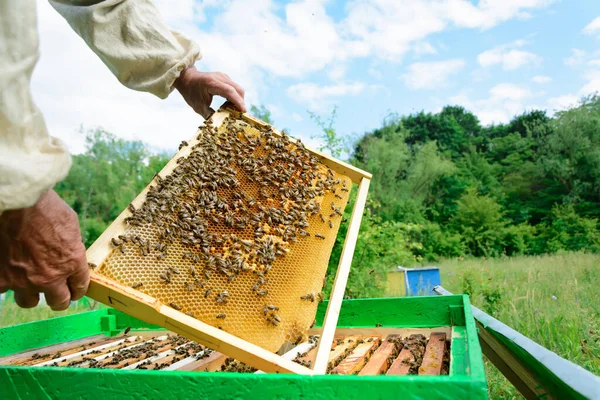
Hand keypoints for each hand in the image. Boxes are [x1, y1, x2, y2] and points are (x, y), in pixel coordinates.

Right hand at [0, 190, 88, 310]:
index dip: (77, 290)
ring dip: (31, 293)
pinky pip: (4, 290)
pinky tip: (7, 271)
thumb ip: (70, 246)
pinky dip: (5, 282)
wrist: (17, 204)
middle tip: (56, 293)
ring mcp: (24, 281)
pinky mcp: (1, 278)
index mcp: (72, 263)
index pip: (79, 288)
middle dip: (59, 298)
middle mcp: (50, 277)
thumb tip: (67, 252)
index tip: (74, 290)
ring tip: (29, 283)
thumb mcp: (70, 225)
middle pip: (59, 303)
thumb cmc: (45, 207)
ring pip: (30, 301)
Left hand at [174, 66, 245, 117]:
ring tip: (235, 110)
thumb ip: (210, 115)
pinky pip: (234, 87)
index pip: (230, 91)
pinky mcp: (225, 78)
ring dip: (239, 99)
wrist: (186, 78)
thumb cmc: (191, 93)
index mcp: (211, 83)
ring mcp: (223, 76)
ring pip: (238, 88)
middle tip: (240, 114)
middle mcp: (219, 77)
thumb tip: (221, 124)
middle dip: (241, 102)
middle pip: (237, 89)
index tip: (243, 112)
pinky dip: (235, 96)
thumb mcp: (198, 107)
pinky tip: (230, 104)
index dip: (238, 102)